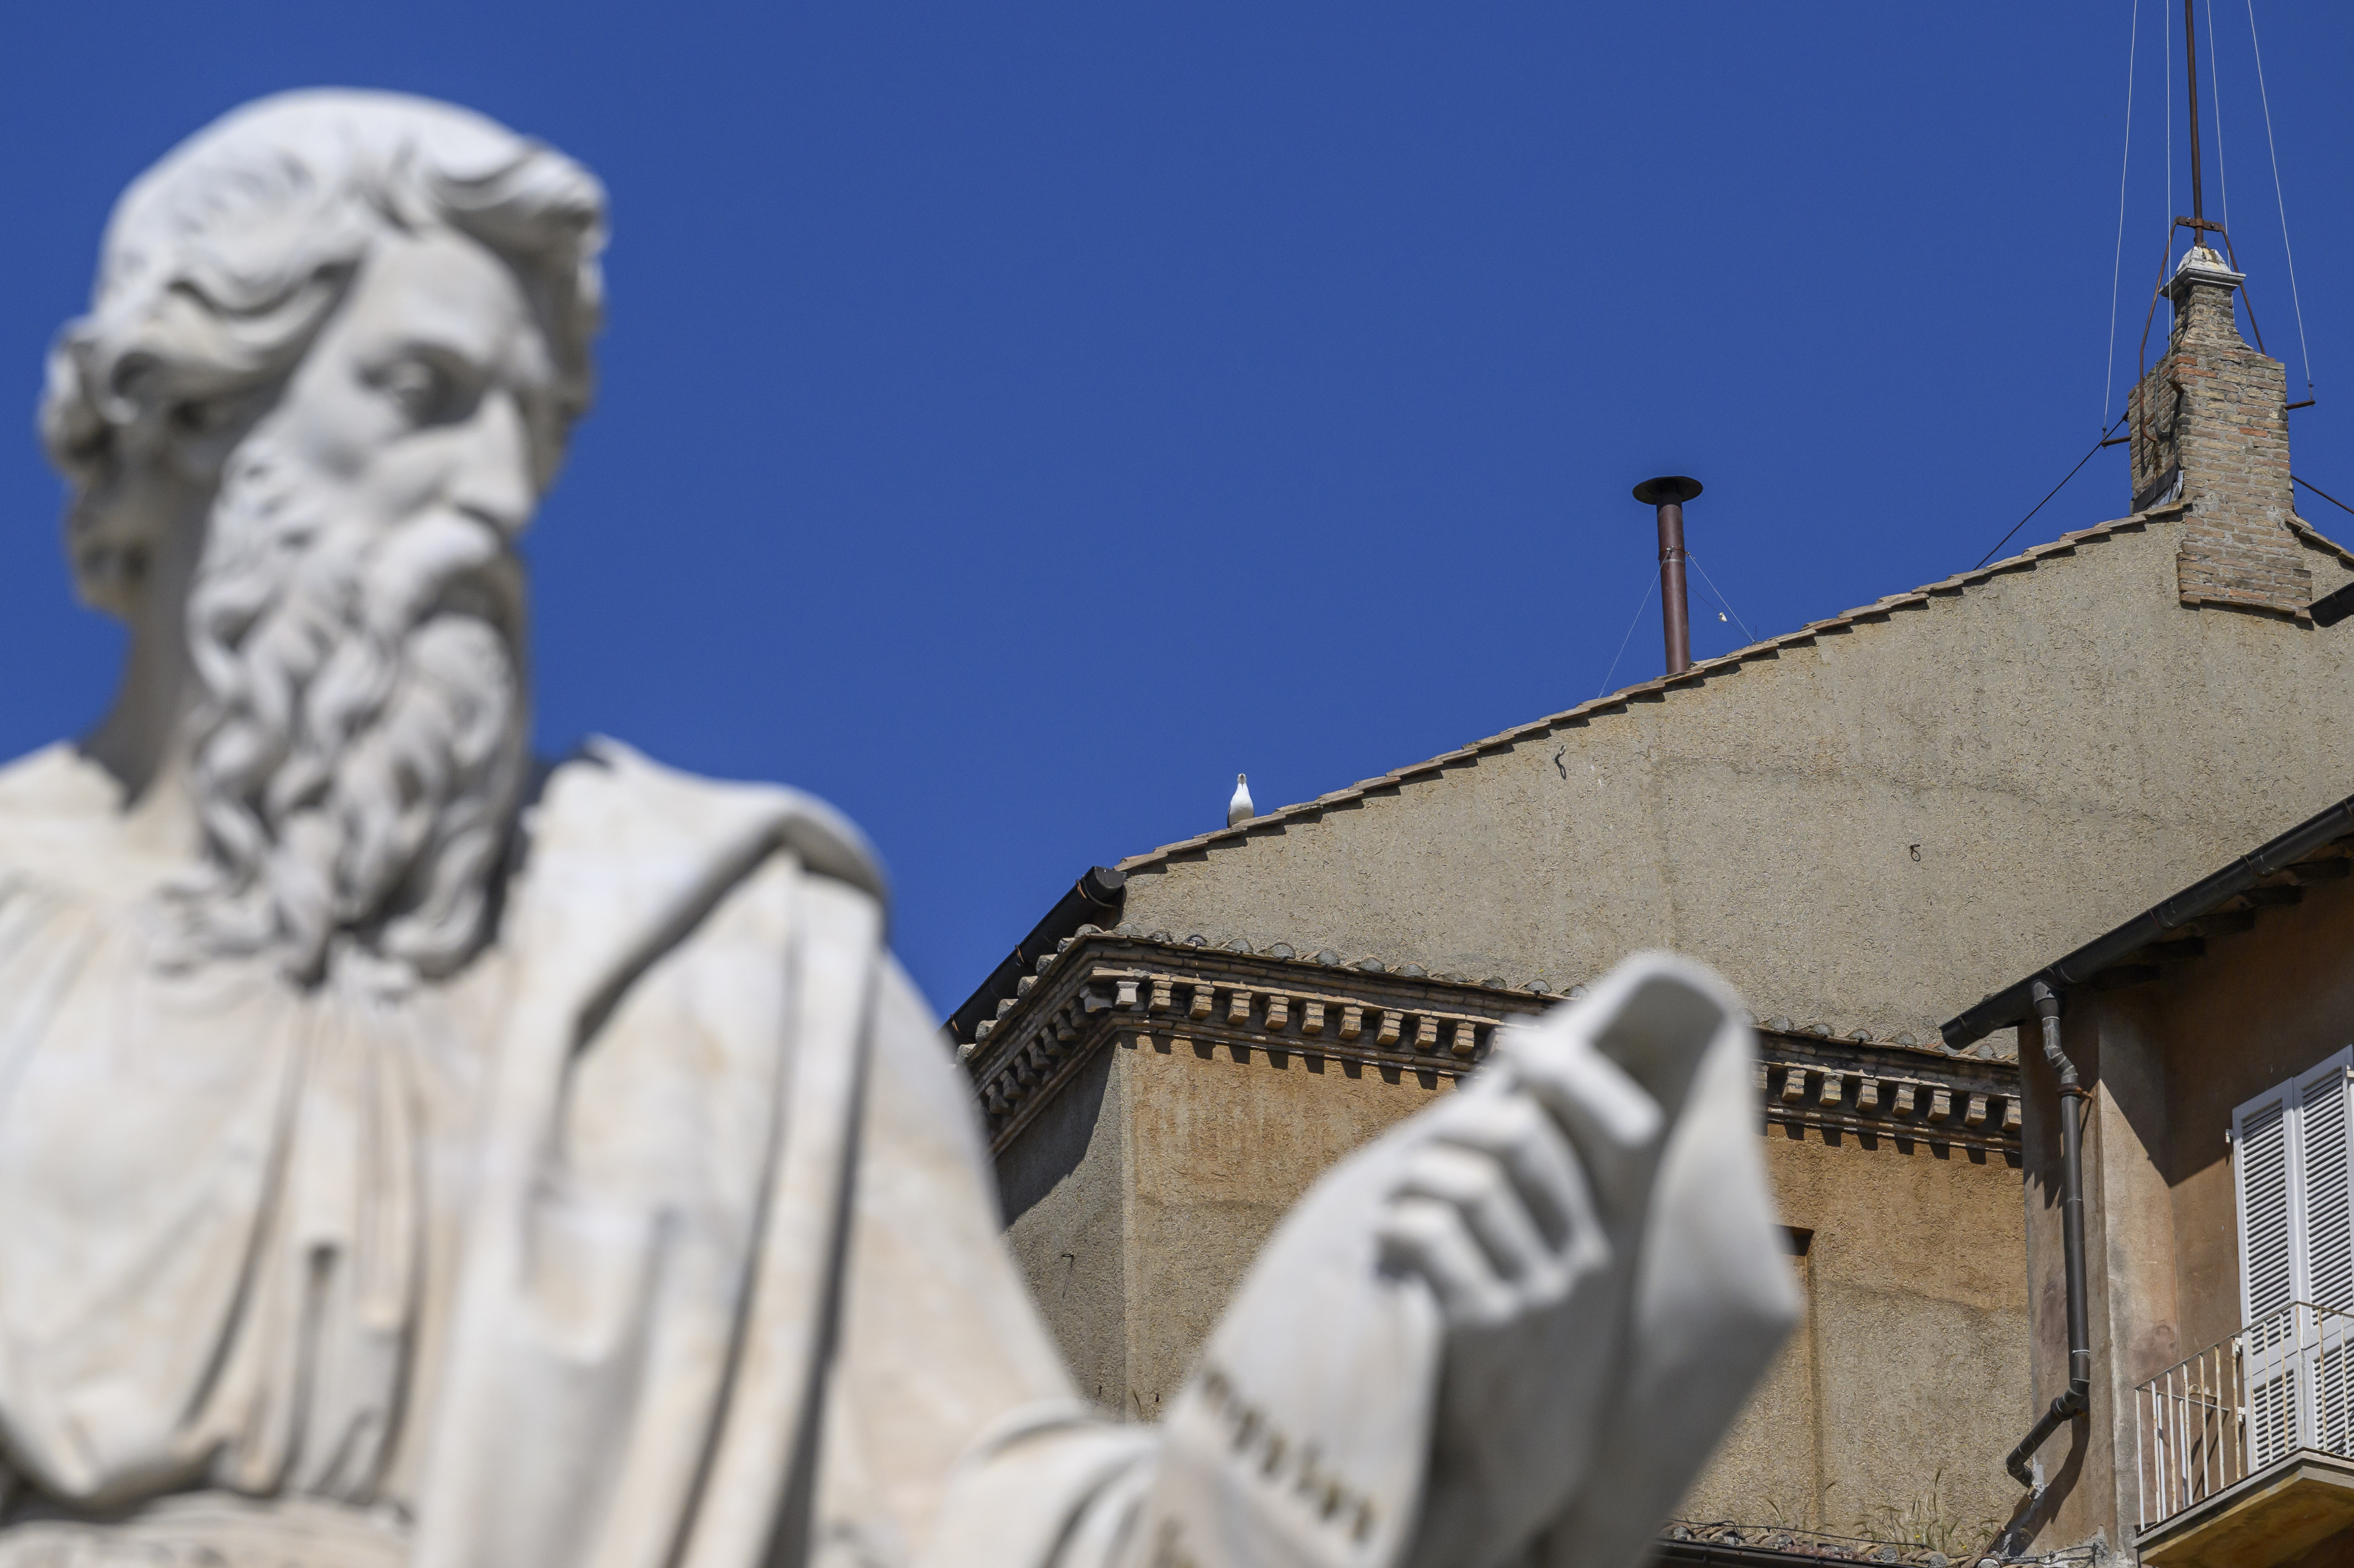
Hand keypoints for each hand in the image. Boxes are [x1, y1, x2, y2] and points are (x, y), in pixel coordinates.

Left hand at [1374, 1041, 1662, 1331]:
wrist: (1503, 1436)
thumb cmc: (1506, 1303)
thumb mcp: (1542, 1239)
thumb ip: (1536, 1169)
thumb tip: (1519, 1065)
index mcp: (1611, 1228)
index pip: (1621, 1132)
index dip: (1567, 1071)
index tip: (1515, 1039)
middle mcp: (1588, 1259)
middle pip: (1523, 1139)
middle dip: (1458, 1122)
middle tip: (1427, 1139)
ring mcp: (1542, 1296)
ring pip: (1468, 1184)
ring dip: (1415, 1178)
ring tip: (1396, 1200)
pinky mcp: (1490, 1329)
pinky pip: (1431, 1238)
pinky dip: (1395, 1225)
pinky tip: (1384, 1240)